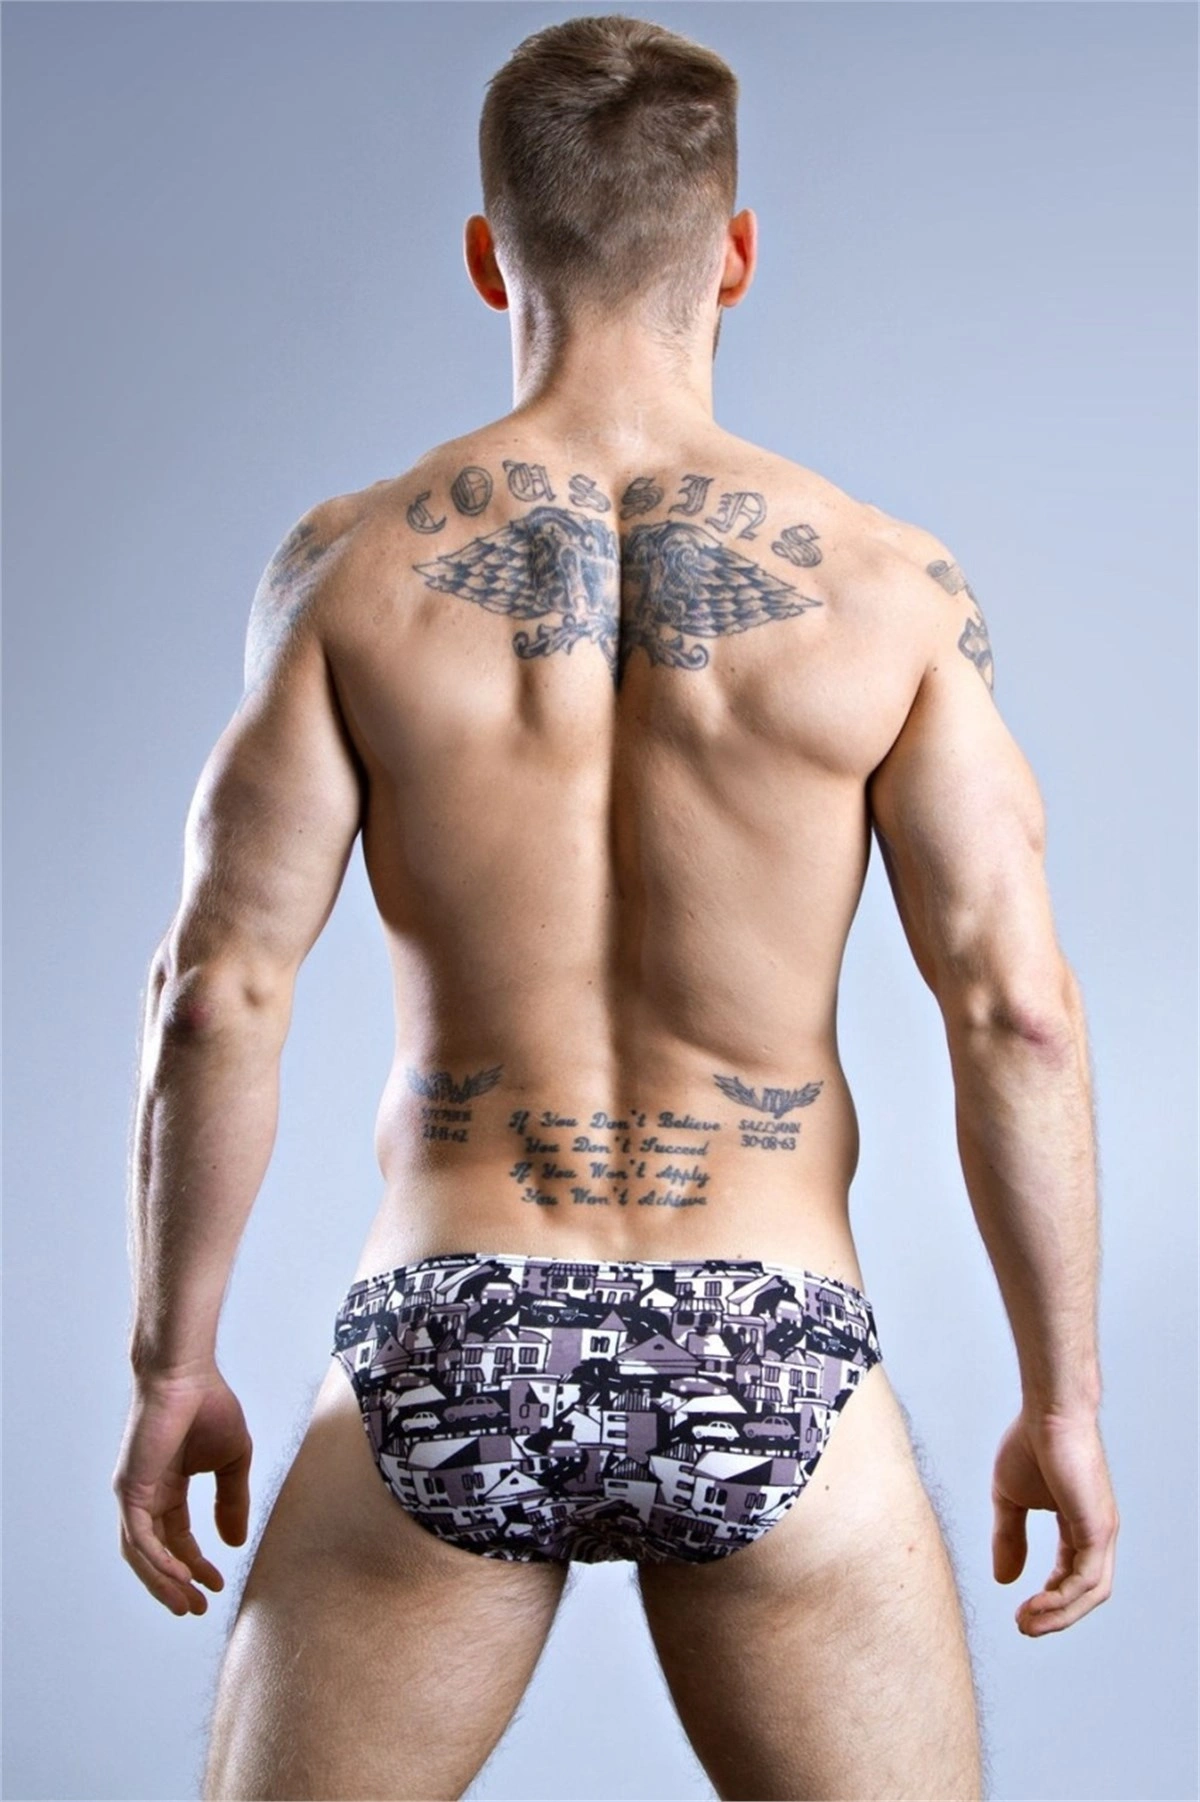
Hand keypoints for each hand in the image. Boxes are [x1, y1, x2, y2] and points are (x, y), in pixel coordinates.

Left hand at [112, 1364, 252, 1616]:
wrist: (187, 1375)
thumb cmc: (208, 1405)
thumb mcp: (232, 1462)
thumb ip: (231, 1501)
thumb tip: (235, 1543)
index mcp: (167, 1488)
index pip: (178, 1538)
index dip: (196, 1564)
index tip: (217, 1583)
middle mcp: (146, 1495)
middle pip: (157, 1554)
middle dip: (177, 1584)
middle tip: (198, 1608)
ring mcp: (133, 1494)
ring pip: (142, 1554)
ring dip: (164, 1583)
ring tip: (188, 1604)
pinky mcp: (129, 1489)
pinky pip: (140, 1537)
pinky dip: (158, 1561)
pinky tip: (181, 1576)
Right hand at [991, 1408, 1118, 1634]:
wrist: (1047, 1413)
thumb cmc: (1030, 1444)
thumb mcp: (1009, 1499)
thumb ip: (1009, 1538)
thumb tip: (1004, 1580)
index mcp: (1078, 1526)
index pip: (1071, 1575)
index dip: (1047, 1599)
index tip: (1020, 1612)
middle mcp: (1097, 1533)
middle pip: (1085, 1593)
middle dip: (1055, 1616)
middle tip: (1024, 1627)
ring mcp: (1102, 1532)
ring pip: (1090, 1592)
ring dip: (1059, 1615)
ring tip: (1027, 1623)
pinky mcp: (1099, 1528)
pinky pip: (1086, 1578)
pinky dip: (1063, 1598)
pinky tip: (1038, 1604)